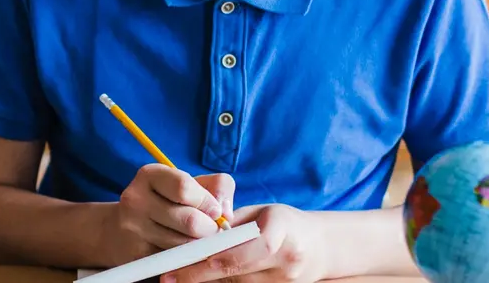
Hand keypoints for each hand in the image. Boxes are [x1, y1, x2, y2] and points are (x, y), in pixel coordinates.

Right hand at [102, 164, 234, 265]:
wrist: (121, 230)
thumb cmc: (167, 202)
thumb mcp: (190, 184)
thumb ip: (217, 187)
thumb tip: (226, 215)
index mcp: (150, 175)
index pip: (185, 188)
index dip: (208, 202)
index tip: (214, 211)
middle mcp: (135, 199)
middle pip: (190, 221)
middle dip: (210, 230)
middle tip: (211, 231)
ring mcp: (132, 229)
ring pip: (185, 245)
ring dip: (199, 246)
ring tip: (196, 240)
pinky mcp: (135, 255)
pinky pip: (174, 262)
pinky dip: (185, 259)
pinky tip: (182, 252)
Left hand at [164, 204, 329, 282]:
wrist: (319, 247)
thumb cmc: (281, 223)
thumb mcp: (259, 212)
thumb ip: (231, 223)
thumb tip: (198, 232)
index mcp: (280, 229)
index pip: (240, 249)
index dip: (209, 259)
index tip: (182, 263)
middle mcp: (287, 259)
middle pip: (235, 272)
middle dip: (199, 274)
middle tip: (170, 276)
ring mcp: (287, 281)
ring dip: (209, 281)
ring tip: (181, 277)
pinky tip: (207, 279)